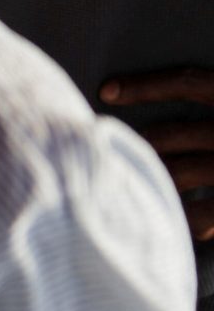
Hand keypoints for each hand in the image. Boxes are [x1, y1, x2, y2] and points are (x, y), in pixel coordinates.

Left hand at [100, 69, 213, 239]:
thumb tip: (197, 97)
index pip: (188, 82)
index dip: (146, 85)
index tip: (107, 89)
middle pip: (172, 134)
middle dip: (142, 145)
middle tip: (108, 151)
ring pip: (179, 172)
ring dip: (155, 180)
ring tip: (134, 187)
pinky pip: (204, 213)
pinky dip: (191, 219)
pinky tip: (187, 227)